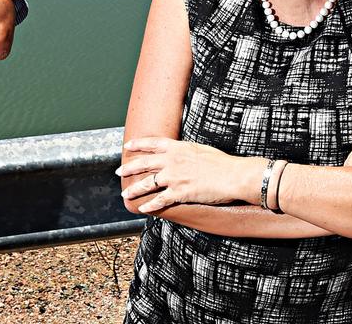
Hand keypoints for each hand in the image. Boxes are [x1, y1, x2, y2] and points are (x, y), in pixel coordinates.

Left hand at [117, 137, 265, 213]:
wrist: (232, 175)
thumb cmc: (221, 162)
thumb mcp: (199, 149)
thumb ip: (185, 151)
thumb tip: (180, 153)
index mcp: (177, 147)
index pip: (152, 143)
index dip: (138, 144)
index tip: (127, 146)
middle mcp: (172, 160)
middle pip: (144, 163)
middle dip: (129, 167)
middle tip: (119, 171)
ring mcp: (174, 177)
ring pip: (147, 183)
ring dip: (134, 189)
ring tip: (126, 194)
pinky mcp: (179, 192)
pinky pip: (160, 200)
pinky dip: (150, 205)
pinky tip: (142, 208)